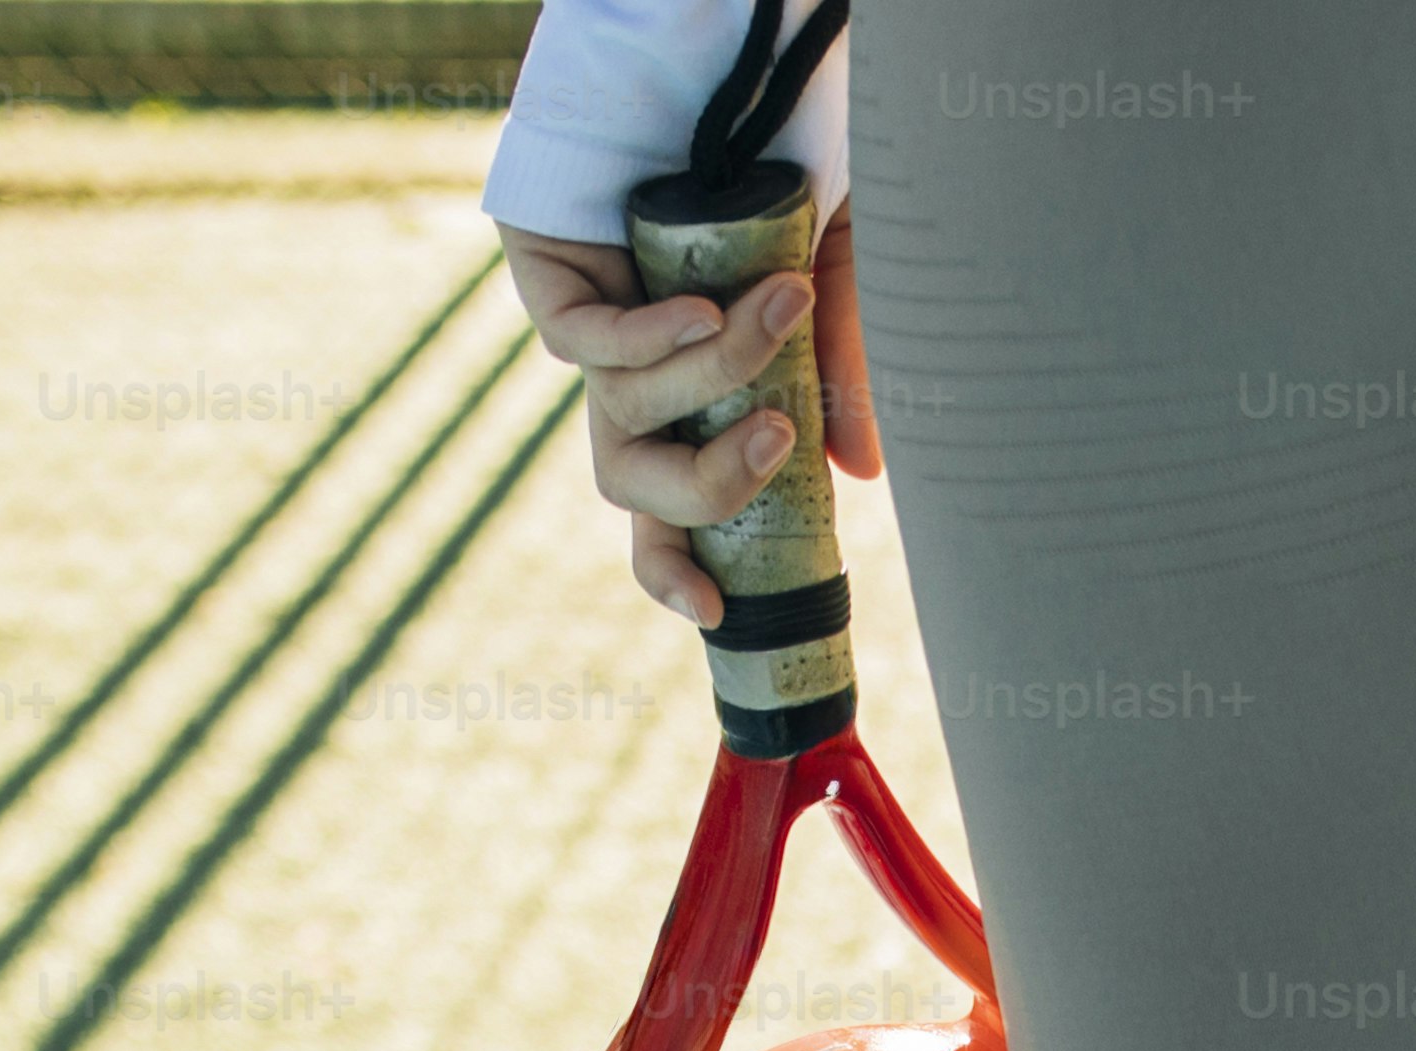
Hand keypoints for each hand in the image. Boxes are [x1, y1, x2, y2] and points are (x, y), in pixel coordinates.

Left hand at [501, 210, 880, 627]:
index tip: (720, 609)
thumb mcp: (827, 286)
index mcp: (685, 405)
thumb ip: (838, 376)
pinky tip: (700, 309)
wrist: (714, 77)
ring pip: (627, 411)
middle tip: (780, 435)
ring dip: (709, 376)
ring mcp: (587, 337)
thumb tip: (865, 479)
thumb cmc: (774, 186)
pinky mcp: (550, 284)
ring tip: (769, 314)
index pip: (662, 515)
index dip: (675, 571)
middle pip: (635, 485)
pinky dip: (652, 337)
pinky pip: (590, 343)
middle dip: (712, 481)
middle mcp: (629, 384)